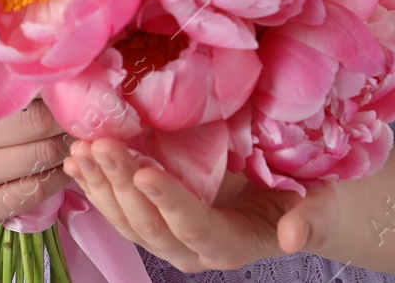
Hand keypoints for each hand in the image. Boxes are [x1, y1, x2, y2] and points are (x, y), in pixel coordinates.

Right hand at [0, 65, 73, 228]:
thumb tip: (48, 49)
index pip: (17, 85)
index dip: (52, 84)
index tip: (75, 80)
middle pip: (36, 124)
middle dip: (69, 116)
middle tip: (89, 110)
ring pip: (39, 159)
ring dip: (69, 146)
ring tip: (83, 135)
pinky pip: (32, 192)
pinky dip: (59, 176)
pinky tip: (66, 164)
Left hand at [61, 138, 341, 273]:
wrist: (289, 200)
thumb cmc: (306, 195)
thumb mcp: (319, 205)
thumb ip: (310, 221)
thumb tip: (294, 237)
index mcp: (230, 245)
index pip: (193, 227)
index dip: (169, 202)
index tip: (144, 172)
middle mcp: (191, 249)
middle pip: (150, 223)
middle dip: (122, 185)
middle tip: (101, 144)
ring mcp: (167, 237)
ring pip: (126, 219)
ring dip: (100, 184)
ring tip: (81, 148)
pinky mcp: (152, 219)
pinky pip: (117, 208)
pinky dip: (94, 185)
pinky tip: (75, 160)